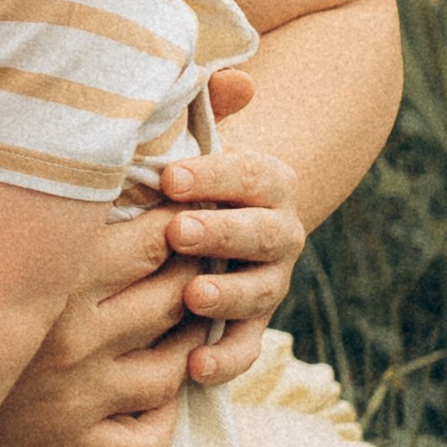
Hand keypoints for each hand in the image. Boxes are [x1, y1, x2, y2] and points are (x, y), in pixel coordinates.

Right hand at [0, 134, 303, 446]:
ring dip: (190, 339)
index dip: (182, 219)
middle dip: (196, 271)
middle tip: (199, 252)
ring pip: (174, 369)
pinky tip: (157, 386)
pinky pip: (143, 440)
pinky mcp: (67, 443)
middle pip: (175, 297)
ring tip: (186, 312)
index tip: (183, 207)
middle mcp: (75, 342)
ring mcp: (77, 399)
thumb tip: (8, 113)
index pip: (156, 241)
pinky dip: (164, 416)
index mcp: (54, 281)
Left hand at [155, 120, 304, 384]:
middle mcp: (278, 231)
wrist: (214, 223)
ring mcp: (268, 281)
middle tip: (178, 231)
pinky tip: (193, 368)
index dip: (212, 177)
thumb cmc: (189, 175)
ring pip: (259, 291)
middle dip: (220, 232)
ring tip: (193, 295)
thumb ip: (212, 105)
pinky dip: (224, 361)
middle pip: (260, 232)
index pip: (249, 174)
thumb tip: (236, 77)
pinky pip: (246, 348)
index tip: (168, 178)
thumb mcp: (197, 138)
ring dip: (228, 294)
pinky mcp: (251, 325)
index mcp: (268, 181)